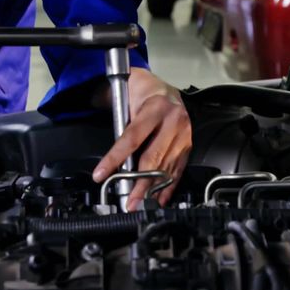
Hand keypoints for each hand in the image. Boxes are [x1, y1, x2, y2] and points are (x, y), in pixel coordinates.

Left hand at [92, 68, 191, 209]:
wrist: (163, 87)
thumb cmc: (142, 90)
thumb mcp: (126, 95)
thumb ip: (119, 121)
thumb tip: (112, 156)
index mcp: (156, 108)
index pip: (132, 138)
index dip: (115, 158)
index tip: (102, 174)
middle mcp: (173, 122)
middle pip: (153, 158)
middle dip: (139, 183)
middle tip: (129, 201)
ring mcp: (183, 135)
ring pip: (166, 167)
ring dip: (152, 189)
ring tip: (140, 203)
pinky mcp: (188, 144)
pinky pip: (178, 168)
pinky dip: (169, 185)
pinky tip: (160, 197)